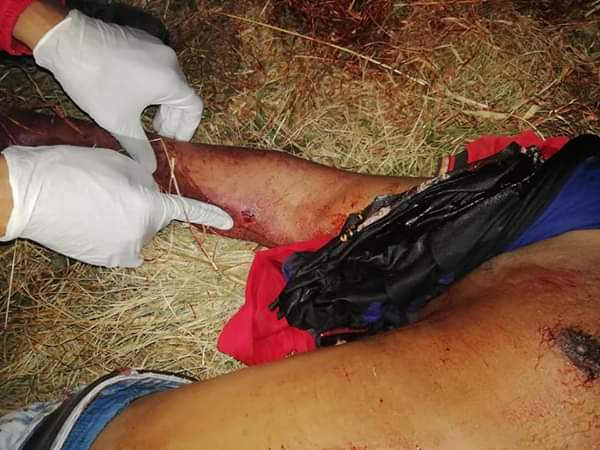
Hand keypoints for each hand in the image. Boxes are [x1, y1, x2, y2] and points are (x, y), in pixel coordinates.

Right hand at [0, 145, 232, 266]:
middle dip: (144, 207)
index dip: (209, 214)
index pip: (187, 210)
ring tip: (96, 204)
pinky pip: (120, 246)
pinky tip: (93, 221)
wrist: (30, 195)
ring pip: (136, 233)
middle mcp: (142, 235)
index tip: (227, 221)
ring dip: (127, 222)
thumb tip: (150, 189)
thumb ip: (145, 178)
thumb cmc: (75, 170)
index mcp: (151, 208)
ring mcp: (123, 252)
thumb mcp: (119, 162)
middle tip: (113, 191)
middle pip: (154, 220)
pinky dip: (114, 236)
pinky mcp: (104, 261)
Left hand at [32, 10, 203, 172]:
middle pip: (181, 95)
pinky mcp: (140, 39)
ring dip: (160, 102)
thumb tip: (151, 169)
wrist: (67, 43)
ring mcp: (155, 47)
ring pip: (168, 80)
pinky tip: (133, 95)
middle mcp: (170, 61)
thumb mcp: (119, 121)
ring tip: (143, 117)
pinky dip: (151, 84)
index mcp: (171, 81)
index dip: (187, 129)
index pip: (195, 109)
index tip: (173, 141)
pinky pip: (155, 67)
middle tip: (156, 134)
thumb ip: (139, 147)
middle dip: (171, 117)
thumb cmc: (97, 83)